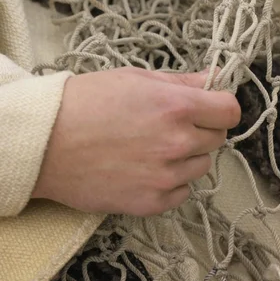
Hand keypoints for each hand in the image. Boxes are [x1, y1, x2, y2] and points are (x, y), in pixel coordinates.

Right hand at [32, 67, 239, 215]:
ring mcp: (166, 176)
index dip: (221, 106)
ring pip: (201, 166)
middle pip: (217, 138)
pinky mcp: (152, 202)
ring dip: (186, 156)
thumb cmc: (87, 101)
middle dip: (201, 129)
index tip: (210, 107)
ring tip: (152, 147)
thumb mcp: (135, 78)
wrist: (47, 142)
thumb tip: (211, 80)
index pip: (229, 110)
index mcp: (177, 106)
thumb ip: (180, 81)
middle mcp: (178, 142)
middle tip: (171, 125)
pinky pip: (182, 192)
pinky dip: (171, 182)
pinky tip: (145, 169)